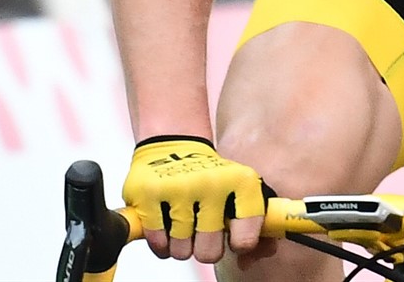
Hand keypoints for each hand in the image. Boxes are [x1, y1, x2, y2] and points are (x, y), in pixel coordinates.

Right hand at [120, 135, 264, 263]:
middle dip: (206, 249)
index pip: (247, 234)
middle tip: (204, 234)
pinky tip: (167, 225)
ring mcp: (178, 188)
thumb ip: (255, 226)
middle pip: (209, 252)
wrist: (176, 145)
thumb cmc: (212, 176)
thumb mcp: (239, 191)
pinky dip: (162, 242)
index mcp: (240, 181)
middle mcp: (211, 183)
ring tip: (185, 224)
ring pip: (181, 251)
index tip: (237, 241)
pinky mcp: (148, 194)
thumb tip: (253, 258)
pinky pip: (158, 243)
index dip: (242, 244)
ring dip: (182, 245)